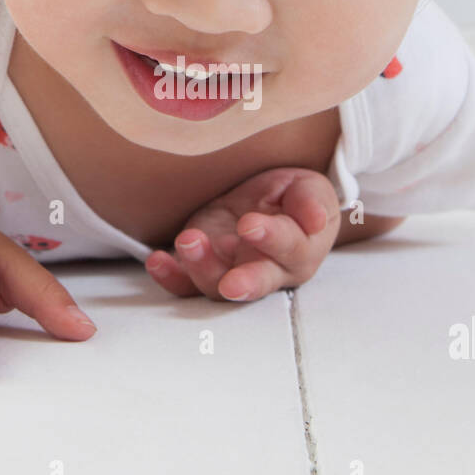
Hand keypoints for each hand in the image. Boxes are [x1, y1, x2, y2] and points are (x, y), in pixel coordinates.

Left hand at [145, 167, 340, 301]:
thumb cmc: (295, 198)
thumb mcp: (308, 189)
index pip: (288, 248)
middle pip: (255, 283)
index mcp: (299, 252)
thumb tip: (316, 220)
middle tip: (230, 284)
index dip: (271, 238)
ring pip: (216, 284)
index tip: (250, 224)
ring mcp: (231, 271)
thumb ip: (311, 202)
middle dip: (242, 284)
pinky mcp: (204, 267)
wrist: (269, 200)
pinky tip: (158, 260)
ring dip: (199, 268)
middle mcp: (266, 271)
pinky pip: (185, 282)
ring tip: (188, 241)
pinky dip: (171, 276)